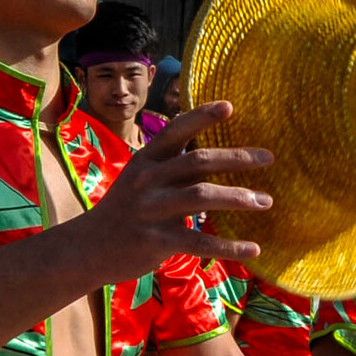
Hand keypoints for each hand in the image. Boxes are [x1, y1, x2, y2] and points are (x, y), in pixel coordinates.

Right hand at [73, 102, 275, 278]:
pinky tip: (253, 249)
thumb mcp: (140, 179)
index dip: (202, 116)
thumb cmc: (124, 210)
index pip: (176, 130)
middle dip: (236, 158)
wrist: (87, 248)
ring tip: (266, 201)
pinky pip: (199, 241)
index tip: (230, 106)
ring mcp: (150, 210)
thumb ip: (172, 167)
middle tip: (268, 157)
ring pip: (201, 196)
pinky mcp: (155, 240)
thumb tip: (216, 155)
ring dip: (238, 197)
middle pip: (198, 161)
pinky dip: (229, 246)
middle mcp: (147, 180)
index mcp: (146, 159)